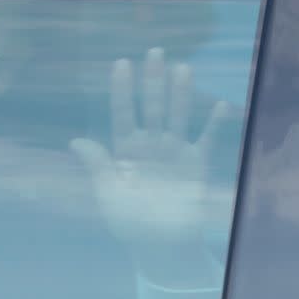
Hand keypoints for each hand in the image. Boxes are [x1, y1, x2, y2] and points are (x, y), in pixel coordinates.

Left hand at [70, 47, 230, 251]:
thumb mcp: (108, 194)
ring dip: (181, 93)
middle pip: (152, 106)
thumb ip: (98, 165)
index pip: (122, 112)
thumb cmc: (129, 222)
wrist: (162, 246)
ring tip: (182, 68)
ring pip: (178, 115)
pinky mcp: (196, 164)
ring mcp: (174, 152)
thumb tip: (76, 141)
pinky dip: (214, 124)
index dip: (122, 89)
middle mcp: (150, 145)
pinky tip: (222, 105)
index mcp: (125, 150)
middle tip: (155, 52)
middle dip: (153, 80)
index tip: (121, 63)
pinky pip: (206, 139)